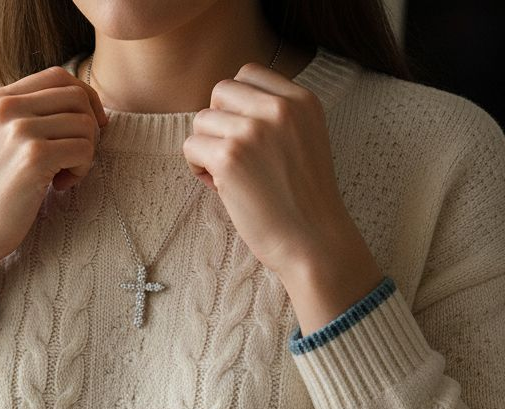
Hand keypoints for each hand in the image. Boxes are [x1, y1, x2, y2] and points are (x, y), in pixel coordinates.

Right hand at [0, 65, 108, 272]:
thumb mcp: (3, 138)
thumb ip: (32, 113)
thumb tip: (86, 99)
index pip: (58, 76)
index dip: (85, 97)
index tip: (90, 126)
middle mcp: (6, 108)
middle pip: (77, 96)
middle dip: (89, 127)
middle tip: (75, 156)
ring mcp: (19, 131)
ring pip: (85, 124)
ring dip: (85, 153)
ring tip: (62, 174)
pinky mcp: (34, 157)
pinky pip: (84, 149)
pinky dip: (81, 170)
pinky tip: (60, 185)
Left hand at [181, 61, 369, 281]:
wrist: (314, 239)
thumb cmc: (303, 197)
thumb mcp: (305, 137)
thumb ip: (275, 113)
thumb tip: (224, 103)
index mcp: (302, 99)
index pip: (249, 73)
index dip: (238, 104)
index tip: (248, 135)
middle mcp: (279, 108)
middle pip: (221, 91)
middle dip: (219, 122)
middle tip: (235, 155)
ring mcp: (253, 131)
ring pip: (201, 119)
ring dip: (207, 147)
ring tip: (229, 174)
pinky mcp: (229, 157)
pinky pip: (190, 146)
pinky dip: (197, 168)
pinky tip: (219, 186)